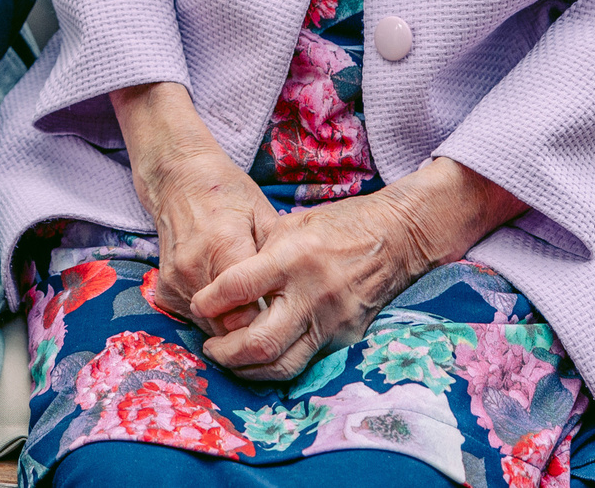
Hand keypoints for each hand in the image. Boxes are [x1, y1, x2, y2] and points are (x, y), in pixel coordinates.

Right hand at [110, 83, 280, 330]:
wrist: (178, 177)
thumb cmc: (227, 193)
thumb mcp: (262, 214)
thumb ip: (277, 255)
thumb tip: (296, 292)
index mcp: (226, 248)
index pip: (249, 312)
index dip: (268, 320)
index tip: (281, 314)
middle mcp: (196, 268)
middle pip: (228, 326)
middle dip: (250, 328)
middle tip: (268, 318)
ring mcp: (176, 280)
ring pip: (208, 327)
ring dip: (229, 324)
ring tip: (247, 308)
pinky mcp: (163, 287)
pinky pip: (191, 318)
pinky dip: (209, 316)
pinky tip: (222, 298)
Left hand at [191, 158, 523, 380]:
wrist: (397, 237)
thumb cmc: (338, 225)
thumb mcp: (290, 225)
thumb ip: (258, 256)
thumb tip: (221, 284)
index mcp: (293, 257)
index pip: (238, 289)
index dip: (209, 303)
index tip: (197, 306)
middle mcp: (312, 294)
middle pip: (258, 343)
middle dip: (225, 352)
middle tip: (208, 347)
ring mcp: (331, 321)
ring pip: (282, 365)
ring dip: (248, 369)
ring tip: (229, 359)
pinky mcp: (345, 338)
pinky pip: (305, 360)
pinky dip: (277, 363)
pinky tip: (260, 357)